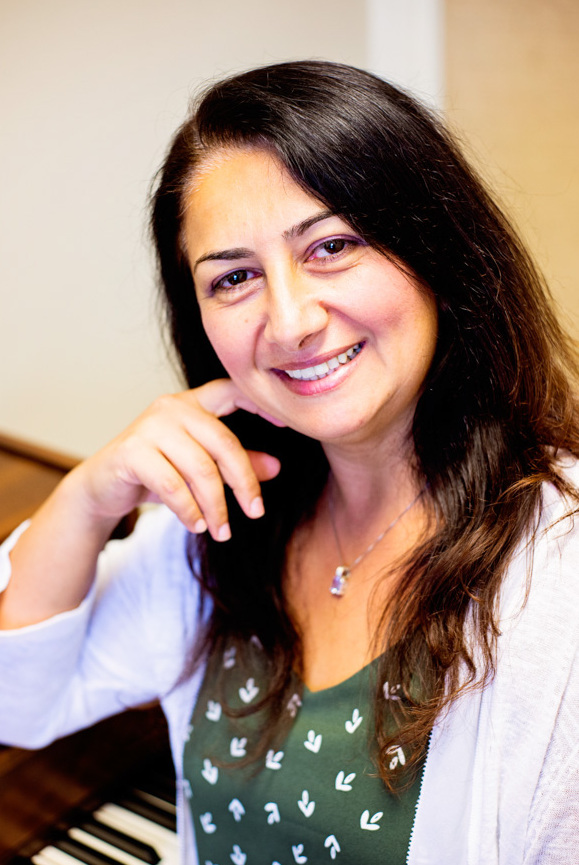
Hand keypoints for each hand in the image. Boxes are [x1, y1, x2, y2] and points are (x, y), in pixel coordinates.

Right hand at [72, 379, 281, 540]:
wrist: (102, 487)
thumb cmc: (157, 472)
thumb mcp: (199, 468)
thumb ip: (236, 464)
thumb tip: (277, 467)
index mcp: (191, 404)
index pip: (230, 391)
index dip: (259, 404)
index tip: (286, 425)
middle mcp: (171, 408)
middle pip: (223, 442)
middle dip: (243, 482)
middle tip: (256, 512)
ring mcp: (149, 427)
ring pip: (200, 468)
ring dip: (216, 506)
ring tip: (222, 531)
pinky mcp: (132, 452)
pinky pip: (172, 485)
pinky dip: (189, 510)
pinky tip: (197, 526)